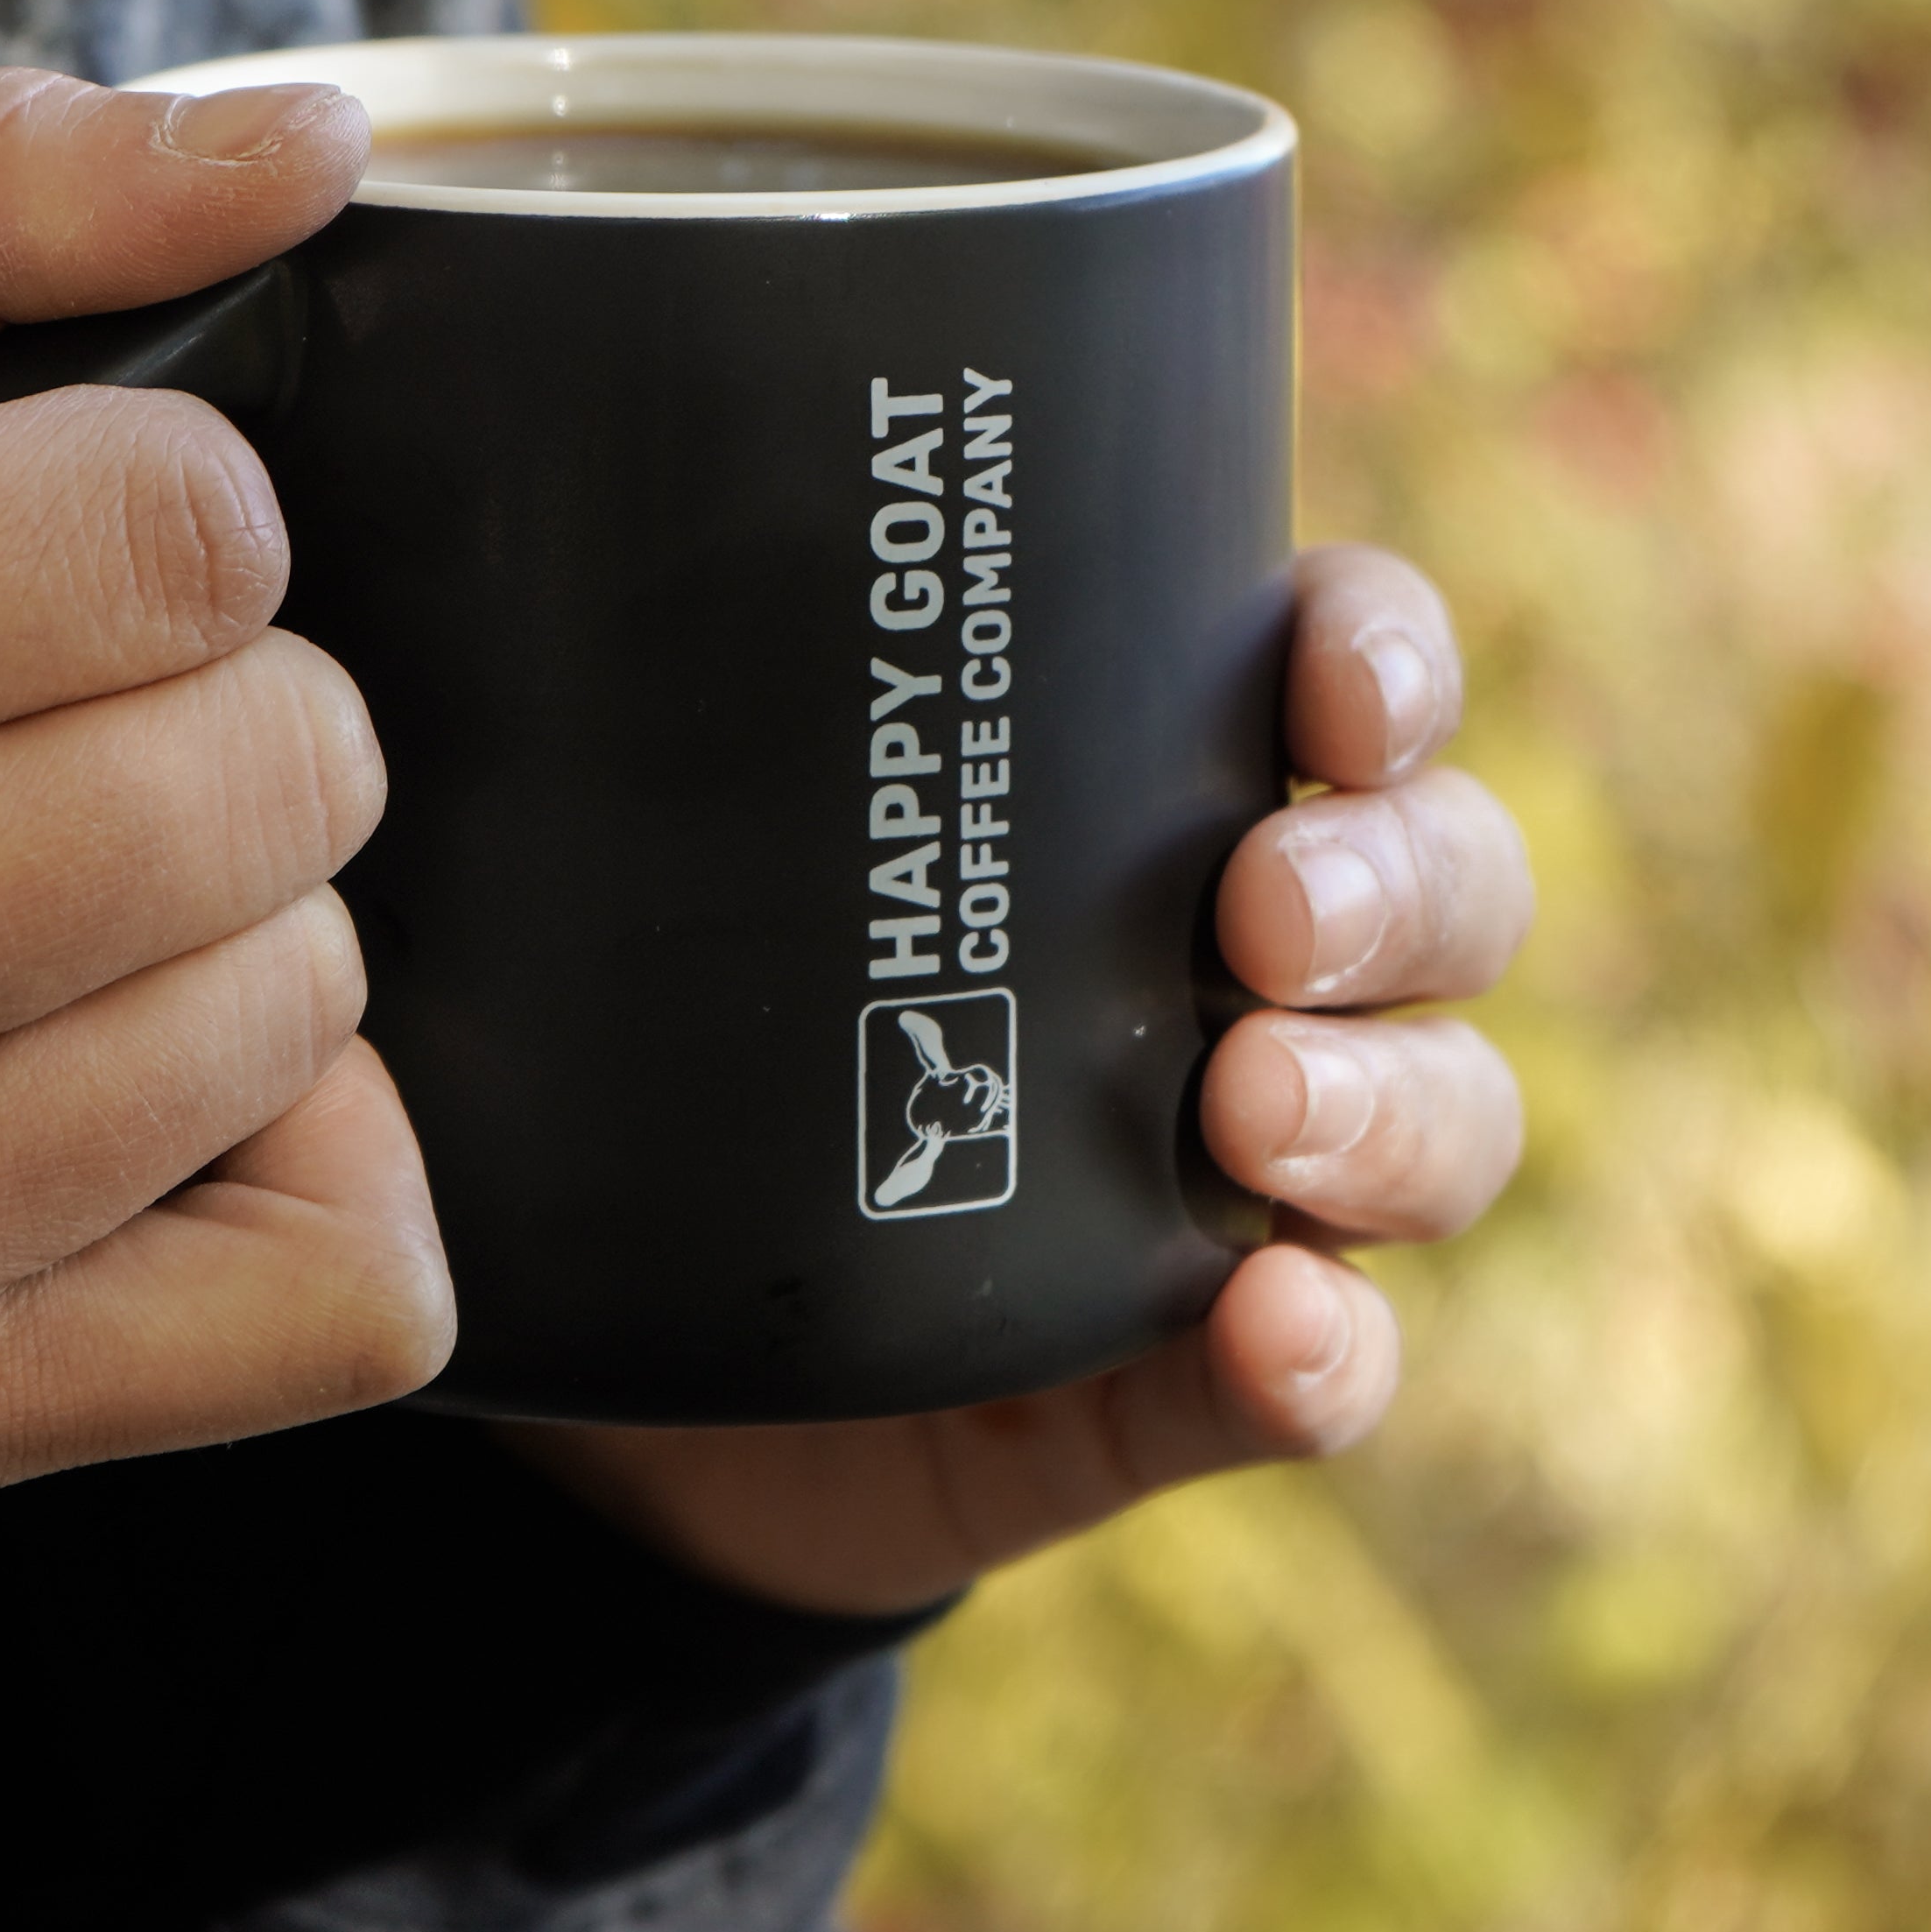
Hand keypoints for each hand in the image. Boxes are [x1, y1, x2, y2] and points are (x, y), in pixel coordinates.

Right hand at [0, 74, 453, 1571]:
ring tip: (51, 913)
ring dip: (239, 922)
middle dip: (227, 707)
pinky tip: (152, 1093)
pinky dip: (317, 1166)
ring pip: (316, 998)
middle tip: (65, 731)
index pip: (180, 535)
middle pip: (282, 768)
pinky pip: (349, 1292)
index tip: (76, 550)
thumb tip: (306, 141)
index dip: (181, 510)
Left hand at [505, 547, 1527, 1614]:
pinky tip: (1274, 1329)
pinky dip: (1327, 1353)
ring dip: (1392, 1108)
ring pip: (1446, 1119)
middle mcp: (1242, 973)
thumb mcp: (663, 868)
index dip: (1386, 659)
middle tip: (1264, 916)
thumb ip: (642, 729)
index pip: (1353, 679)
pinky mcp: (1185, 1379)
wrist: (619, 1358)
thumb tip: (480, 552)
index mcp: (1147, 796)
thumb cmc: (666, 1038)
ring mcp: (1242, 1187)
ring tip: (1256, 1115)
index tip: (1328, 683)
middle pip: (1450, 890)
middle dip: (1400, 885)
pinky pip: (1326, 1368)